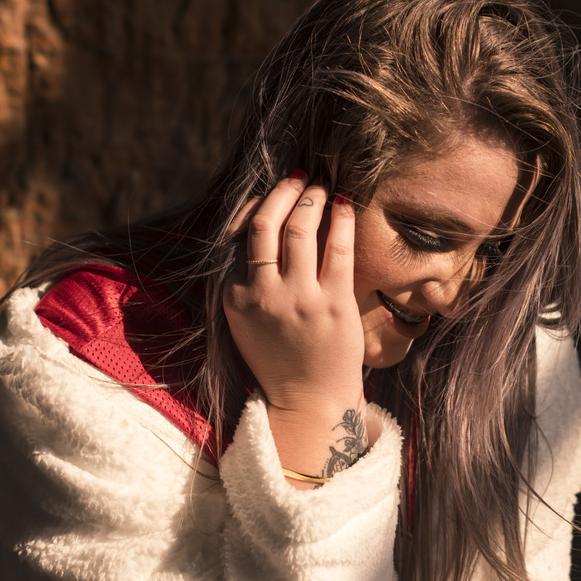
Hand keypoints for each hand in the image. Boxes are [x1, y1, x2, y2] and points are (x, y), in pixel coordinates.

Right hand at [223, 172, 366, 481]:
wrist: (308, 404)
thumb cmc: (280, 360)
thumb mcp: (246, 321)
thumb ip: (246, 281)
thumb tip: (256, 230)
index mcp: (235, 297)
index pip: (240, 234)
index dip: (257, 203)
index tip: (272, 191)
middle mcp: (263, 294)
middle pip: (266, 224)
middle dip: (284, 192)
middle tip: (300, 177)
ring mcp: (300, 299)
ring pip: (300, 229)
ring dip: (312, 199)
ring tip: (322, 186)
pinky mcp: (334, 304)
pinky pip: (338, 248)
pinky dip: (341, 219)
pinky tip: (345, 205)